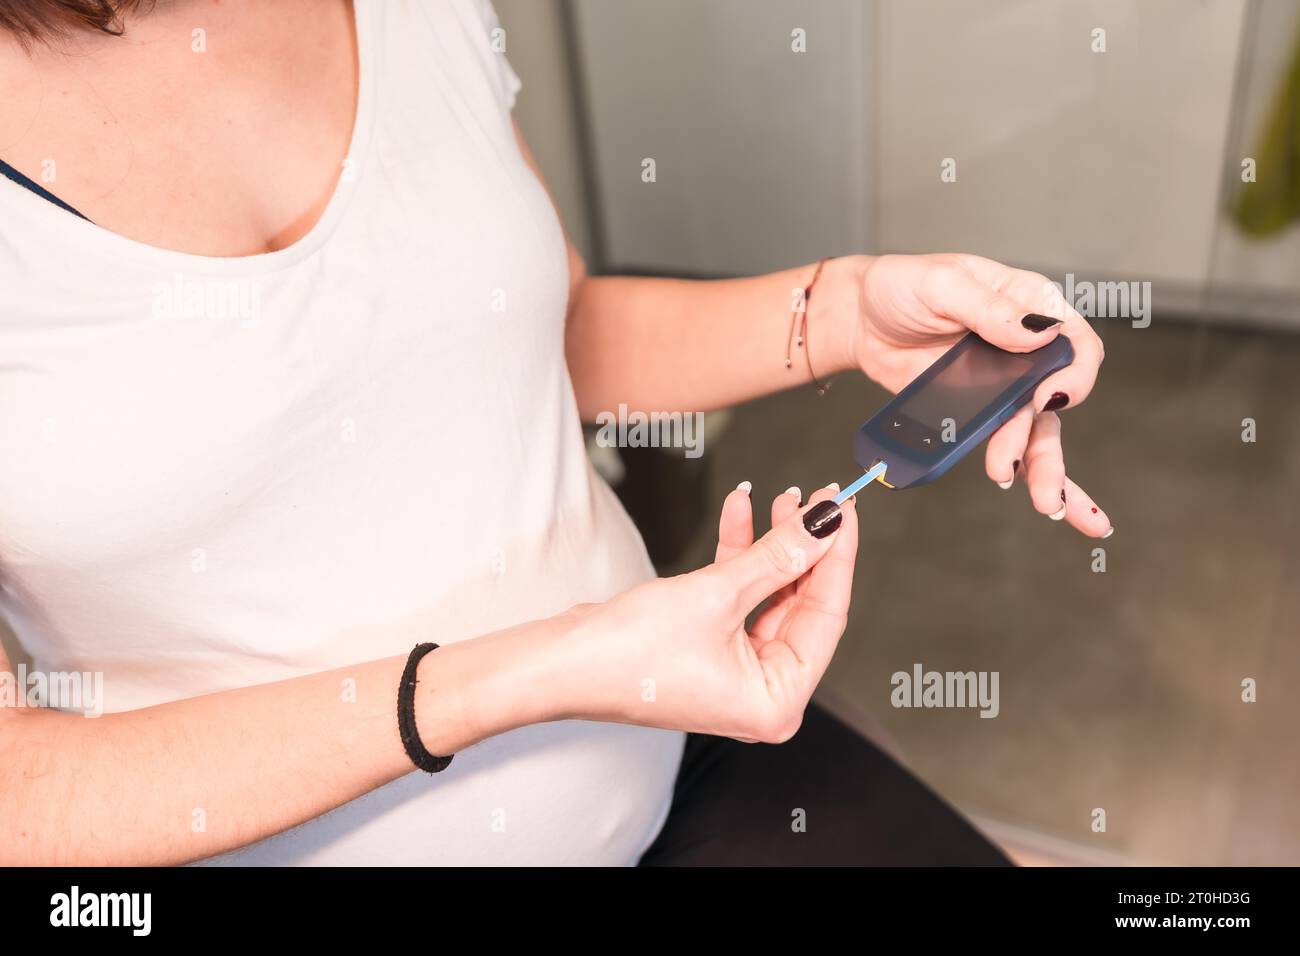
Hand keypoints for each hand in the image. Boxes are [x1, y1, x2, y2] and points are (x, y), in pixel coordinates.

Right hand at [561, 483, 858, 742]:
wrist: (560, 663)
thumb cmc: (628, 652)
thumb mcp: (717, 594)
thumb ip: (778, 555)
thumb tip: (825, 523)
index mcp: (778, 701)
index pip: (828, 615)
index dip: (838, 554)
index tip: (843, 505)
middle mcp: (763, 693)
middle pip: (802, 603)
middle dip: (805, 545)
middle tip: (818, 496)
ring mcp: (737, 672)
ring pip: (771, 595)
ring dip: (772, 544)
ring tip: (782, 496)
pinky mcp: (711, 649)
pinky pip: (741, 597)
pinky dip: (740, 555)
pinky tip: (739, 510)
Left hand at [840, 252, 1109, 536]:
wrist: (859, 318)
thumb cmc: (900, 285)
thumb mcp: (941, 284)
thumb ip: (989, 308)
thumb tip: (1038, 330)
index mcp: (1029, 306)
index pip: (1075, 343)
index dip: (1073, 374)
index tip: (1045, 397)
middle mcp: (1025, 348)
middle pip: (1057, 399)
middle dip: (1051, 443)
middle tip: (1044, 485)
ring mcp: (1002, 382)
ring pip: (1035, 428)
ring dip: (1042, 467)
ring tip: (1046, 503)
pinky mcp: (976, 409)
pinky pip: (1003, 439)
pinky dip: (1022, 468)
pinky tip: (1042, 497)